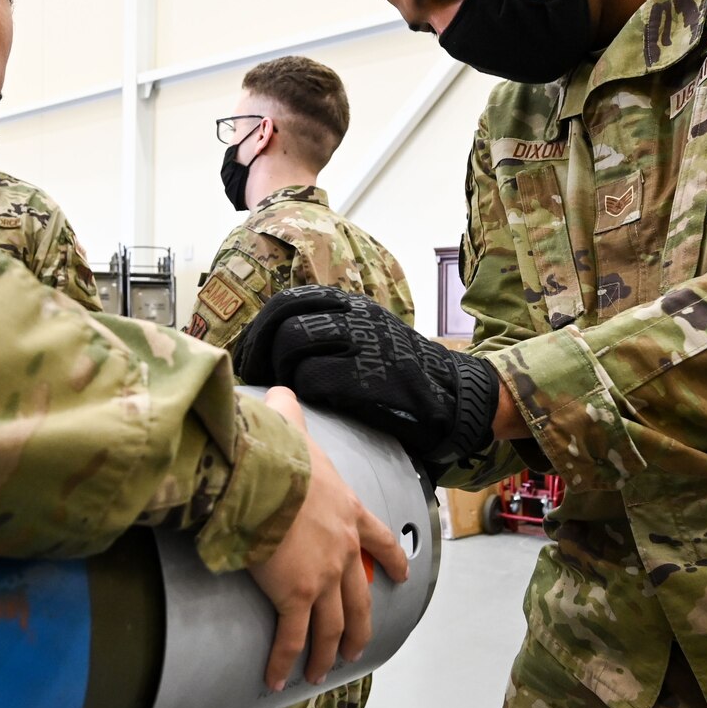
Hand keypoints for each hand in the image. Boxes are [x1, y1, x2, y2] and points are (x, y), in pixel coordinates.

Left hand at [235, 286, 499, 477]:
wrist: (456, 398)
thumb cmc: (404, 374)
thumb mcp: (369, 337)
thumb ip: (331, 332)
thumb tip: (276, 343)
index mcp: (352, 305)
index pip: (288, 302)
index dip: (260, 330)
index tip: (251, 357)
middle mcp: (356, 317)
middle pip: (284, 320)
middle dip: (261, 350)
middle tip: (257, 377)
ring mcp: (363, 344)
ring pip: (295, 343)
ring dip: (281, 372)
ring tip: (285, 393)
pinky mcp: (369, 377)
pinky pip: (314, 377)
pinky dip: (304, 392)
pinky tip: (312, 405)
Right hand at [247, 388, 409, 691]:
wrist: (263, 476)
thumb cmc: (277, 451)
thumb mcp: (292, 429)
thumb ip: (289, 415)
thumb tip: (279, 395)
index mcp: (348, 512)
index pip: (380, 541)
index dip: (391, 561)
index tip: (400, 577)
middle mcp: (343, 550)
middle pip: (359, 599)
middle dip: (358, 627)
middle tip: (355, 647)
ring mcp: (321, 577)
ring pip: (331, 626)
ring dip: (325, 651)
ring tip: (320, 671)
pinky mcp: (293, 597)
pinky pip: (291, 638)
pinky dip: (284, 661)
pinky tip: (276, 678)